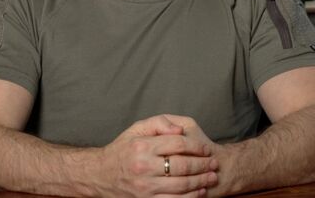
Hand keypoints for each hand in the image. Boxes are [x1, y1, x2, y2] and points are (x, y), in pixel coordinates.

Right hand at [93, 115, 218, 196]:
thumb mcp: (137, 129)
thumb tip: (180, 131)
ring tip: (212, 177)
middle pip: (182, 166)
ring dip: (201, 182)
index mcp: (142, 146)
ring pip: (181, 186)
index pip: (178, 144)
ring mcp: (145, 187)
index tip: (207, 149)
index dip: (197, 147)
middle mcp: (143, 167)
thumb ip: (159, 123)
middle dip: (203, 165)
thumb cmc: (123, 149)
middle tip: (214, 164)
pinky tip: (199, 192)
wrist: (101, 175)